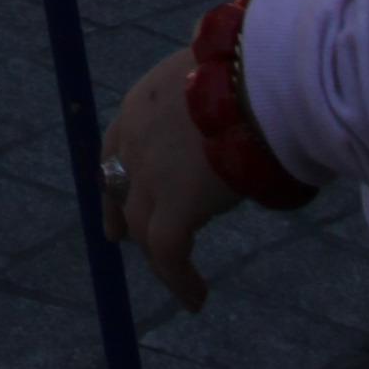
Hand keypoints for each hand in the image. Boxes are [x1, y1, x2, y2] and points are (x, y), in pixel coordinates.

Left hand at [101, 48, 244, 310]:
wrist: (255, 79)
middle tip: (125, 241)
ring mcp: (151, 175)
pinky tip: (196, 298)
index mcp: (140, 105)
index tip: (115, 204)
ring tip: (185, 287)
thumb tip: (228, 117)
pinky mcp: (175, 206)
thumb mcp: (207, 79)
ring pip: (145, 231)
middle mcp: (135, 140)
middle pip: (122, 192)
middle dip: (123, 219)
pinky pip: (170, 254)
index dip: (115, 179)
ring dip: (162, 261)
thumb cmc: (246, 69)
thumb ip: (201, 105)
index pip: (114, 150)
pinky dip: (180, 281)